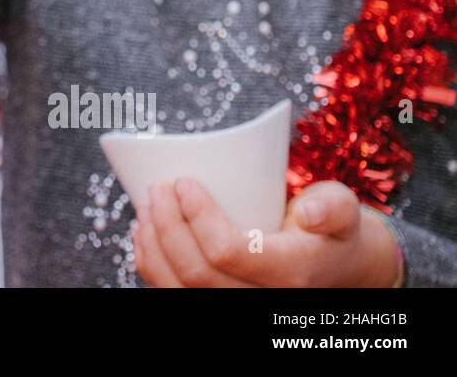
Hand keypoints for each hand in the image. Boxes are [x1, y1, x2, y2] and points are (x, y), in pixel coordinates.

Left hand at [132, 178, 399, 286]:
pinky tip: (144, 233)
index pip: (228, 252)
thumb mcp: (343, 209)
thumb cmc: (331, 228)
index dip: (197, 217)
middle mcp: (262, 298)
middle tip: (158, 187)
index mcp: (291, 273)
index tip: (183, 182)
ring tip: (146, 205)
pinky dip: (150, 263)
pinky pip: (172, 294)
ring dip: (152, 244)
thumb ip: (332, 205)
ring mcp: (237, 304)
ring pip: (177, 288)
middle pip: (196, 273)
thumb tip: (309, 211)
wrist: (334, 265)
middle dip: (166, 225)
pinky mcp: (216, 302)